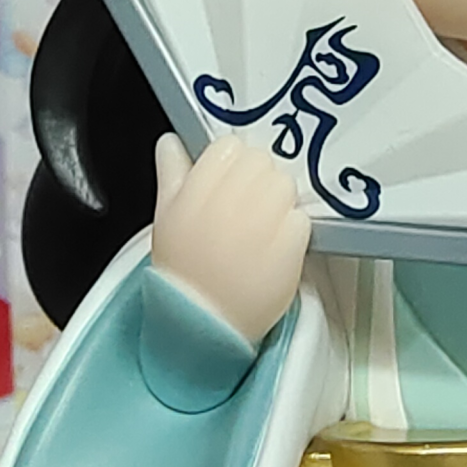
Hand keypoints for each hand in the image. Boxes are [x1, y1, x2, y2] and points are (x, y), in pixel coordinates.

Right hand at [150, 133, 310, 347]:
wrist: (204, 324)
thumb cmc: (183, 272)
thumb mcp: (165, 218)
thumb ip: (171, 173)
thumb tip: (172, 142)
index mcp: (197, 190)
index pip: (230, 147)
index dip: (232, 164)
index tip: (230, 183)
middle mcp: (231, 200)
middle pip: (263, 162)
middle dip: (258, 180)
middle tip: (248, 207)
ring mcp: (264, 222)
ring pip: (285, 186)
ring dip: (278, 202)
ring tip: (263, 228)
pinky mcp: (291, 245)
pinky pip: (301, 218)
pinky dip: (293, 230)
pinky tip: (275, 247)